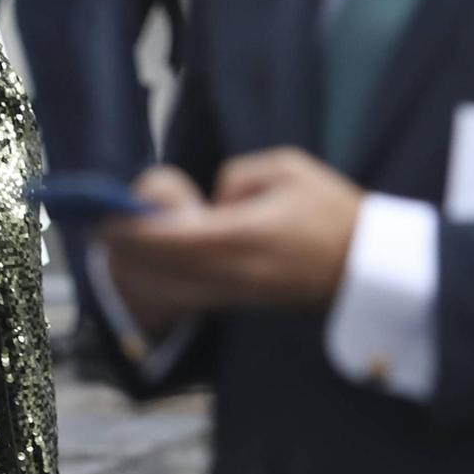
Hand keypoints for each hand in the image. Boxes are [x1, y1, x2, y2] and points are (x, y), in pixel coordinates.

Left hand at [101, 150, 363, 316]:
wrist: (372, 268)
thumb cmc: (335, 212)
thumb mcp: (290, 169)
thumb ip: (239, 176)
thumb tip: (212, 200)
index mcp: (245, 236)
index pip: (174, 239)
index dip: (135, 231)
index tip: (107, 217)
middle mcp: (235, 273)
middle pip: (163, 270)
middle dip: (129, 251)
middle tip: (101, 227)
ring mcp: (238, 295)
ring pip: (172, 289)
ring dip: (143, 268)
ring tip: (121, 242)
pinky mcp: (243, 304)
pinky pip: (191, 296)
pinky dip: (165, 280)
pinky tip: (154, 261)